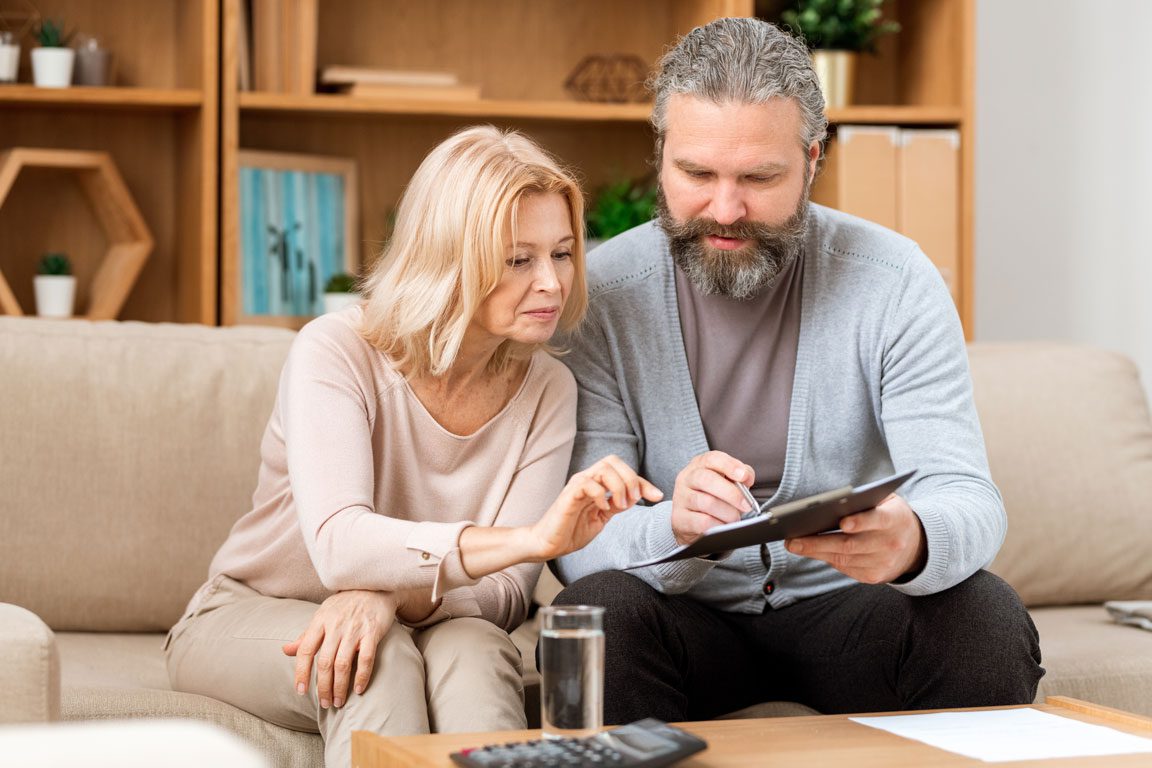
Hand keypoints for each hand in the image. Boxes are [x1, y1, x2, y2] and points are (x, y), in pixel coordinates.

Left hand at [282, 590, 397, 709]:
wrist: (374, 586)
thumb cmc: (345, 604)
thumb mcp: (323, 615)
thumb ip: (306, 635)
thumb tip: (286, 651)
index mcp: (320, 621)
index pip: (305, 650)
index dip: (301, 672)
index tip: (301, 691)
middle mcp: (335, 626)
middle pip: (324, 662)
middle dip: (323, 687)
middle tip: (324, 703)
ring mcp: (354, 629)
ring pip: (343, 664)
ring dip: (339, 686)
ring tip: (338, 702)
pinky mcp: (373, 631)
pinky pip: (366, 658)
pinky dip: (362, 676)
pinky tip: (359, 689)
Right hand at [528, 454, 662, 559]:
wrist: (549, 545)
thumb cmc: (572, 531)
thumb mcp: (603, 517)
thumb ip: (617, 505)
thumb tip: (636, 495)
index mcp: (596, 483)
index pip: (623, 470)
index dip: (642, 481)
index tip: (657, 496)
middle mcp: (587, 479)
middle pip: (613, 460)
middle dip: (631, 478)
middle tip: (635, 500)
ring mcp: (577, 485)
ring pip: (603, 468)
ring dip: (619, 486)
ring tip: (621, 505)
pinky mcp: (568, 495)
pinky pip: (587, 484)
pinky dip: (601, 494)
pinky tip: (604, 507)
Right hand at [671, 451, 755, 545]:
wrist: (690, 521)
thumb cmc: (712, 498)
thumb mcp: (725, 483)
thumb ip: (739, 477)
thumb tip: (747, 478)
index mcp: (699, 465)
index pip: (712, 459)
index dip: (730, 466)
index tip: (743, 476)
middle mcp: (687, 478)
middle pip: (707, 479)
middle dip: (731, 493)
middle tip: (746, 505)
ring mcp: (681, 498)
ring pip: (706, 502)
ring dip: (727, 512)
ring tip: (734, 518)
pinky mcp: (679, 518)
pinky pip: (702, 522)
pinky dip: (718, 525)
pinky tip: (723, 526)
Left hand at [784, 494, 926, 582]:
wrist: (915, 545)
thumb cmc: (891, 515)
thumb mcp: (887, 501)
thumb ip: (866, 499)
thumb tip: (832, 503)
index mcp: (896, 519)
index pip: (879, 520)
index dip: (861, 522)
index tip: (842, 522)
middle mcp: (891, 544)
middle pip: (851, 545)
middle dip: (819, 542)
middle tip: (793, 540)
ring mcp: (883, 563)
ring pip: (844, 559)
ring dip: (816, 552)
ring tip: (794, 545)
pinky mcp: (874, 577)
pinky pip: (845, 568)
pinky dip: (827, 559)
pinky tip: (811, 551)